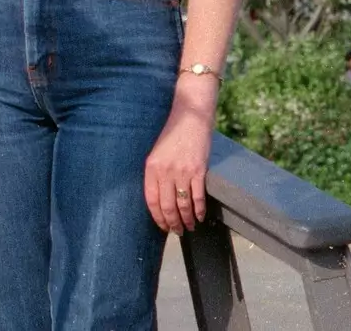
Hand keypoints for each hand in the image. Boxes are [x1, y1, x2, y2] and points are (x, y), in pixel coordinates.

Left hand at [143, 96, 214, 234]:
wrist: (189, 118)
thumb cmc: (171, 136)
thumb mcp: (156, 153)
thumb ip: (156, 173)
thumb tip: (159, 197)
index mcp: (151, 168)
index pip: (151, 200)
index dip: (157, 217)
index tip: (162, 226)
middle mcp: (165, 172)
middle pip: (167, 206)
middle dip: (172, 223)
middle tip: (176, 231)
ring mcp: (182, 172)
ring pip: (183, 205)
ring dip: (186, 220)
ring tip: (189, 228)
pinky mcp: (198, 171)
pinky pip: (198, 197)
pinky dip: (199, 210)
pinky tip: (200, 217)